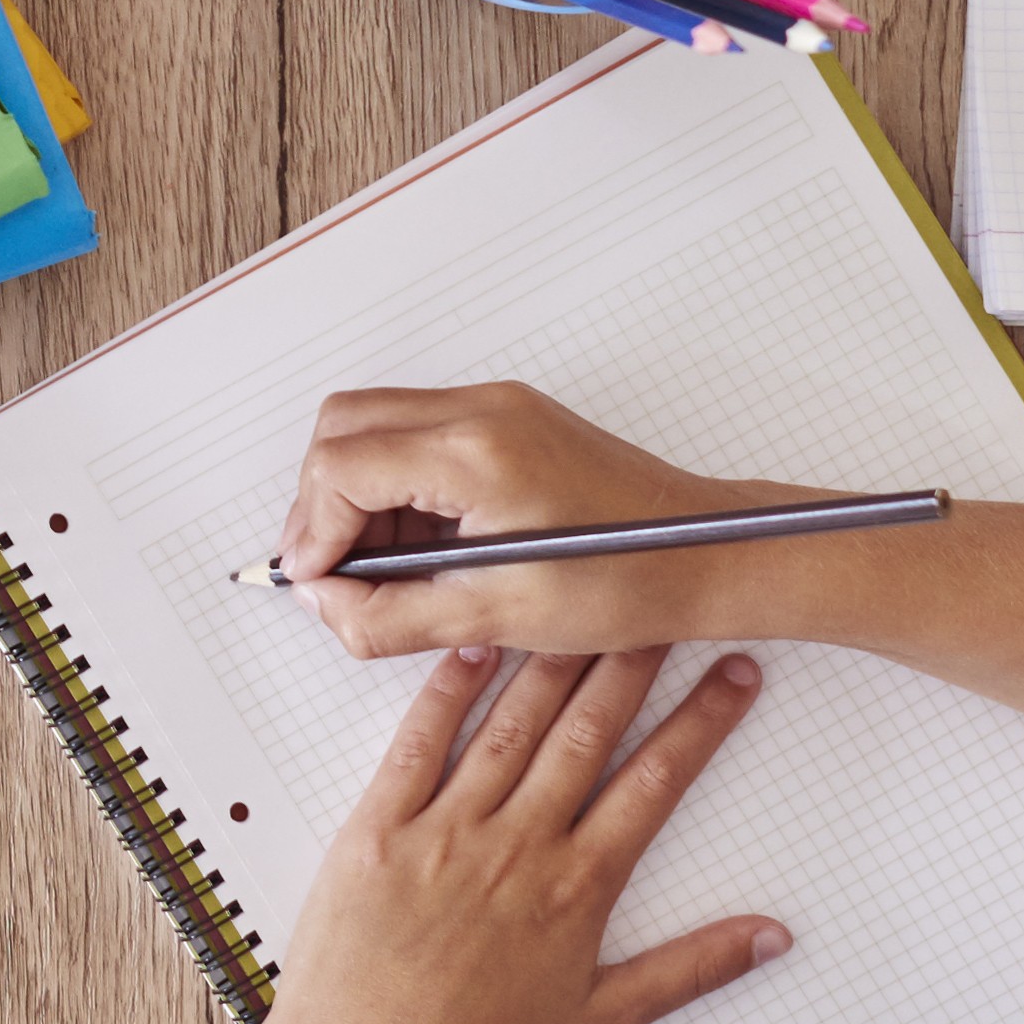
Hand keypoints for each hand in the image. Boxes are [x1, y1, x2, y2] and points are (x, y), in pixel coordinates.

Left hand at [240, 646, 782, 1023]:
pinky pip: (418, 742)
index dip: (702, 721)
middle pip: (590, 730)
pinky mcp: (378, 827)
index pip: (657, 782)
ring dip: (553, 655)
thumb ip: (690, 971)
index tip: (736, 671)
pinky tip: (472, 642)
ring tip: (582, 596)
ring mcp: (446, 829)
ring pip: (512, 721)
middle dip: (635, 660)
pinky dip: (447, 689)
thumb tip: (773, 938)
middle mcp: (519, 843)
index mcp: (577, 887)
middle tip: (665, 601)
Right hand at [274, 382, 768, 662]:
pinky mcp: (510, 419)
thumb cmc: (627, 582)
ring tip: (383, 568)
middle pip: (344, 424)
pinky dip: (396, 483)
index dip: (313, 530)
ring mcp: (497, 407)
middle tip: (334, 571)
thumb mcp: (495, 616)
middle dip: (322, 499)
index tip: (318, 583)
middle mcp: (481, 409)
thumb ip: (389, 615)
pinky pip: (419, 431)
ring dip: (357, 491)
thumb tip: (324, 603)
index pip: (341, 464)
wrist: (710, 554)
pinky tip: (421, 546)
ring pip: (376, 422)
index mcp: (474, 451)